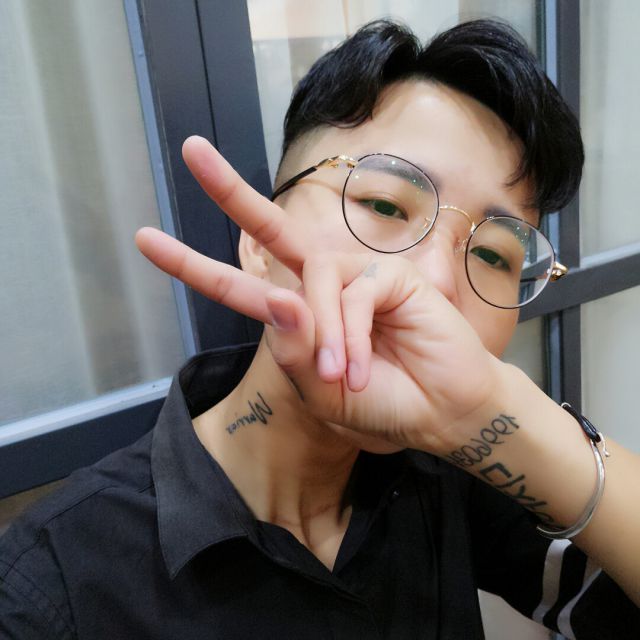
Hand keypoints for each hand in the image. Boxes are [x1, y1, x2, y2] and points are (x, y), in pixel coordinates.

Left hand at [135, 136, 504, 452]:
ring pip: (314, 281)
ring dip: (324, 335)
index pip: (240, 283)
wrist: (439, 412)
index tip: (148, 239)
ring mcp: (356, 273)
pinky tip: (361, 364)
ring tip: (340, 375)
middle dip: (230, 192)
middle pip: (272, 228)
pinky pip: (354, 293)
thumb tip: (280, 299)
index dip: (194, 265)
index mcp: (298, 314)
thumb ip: (293, 350)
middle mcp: (322, 285)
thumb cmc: (381, 403)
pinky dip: (352, 335)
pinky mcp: (390, 272)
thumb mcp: (320, 392)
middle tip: (192, 150)